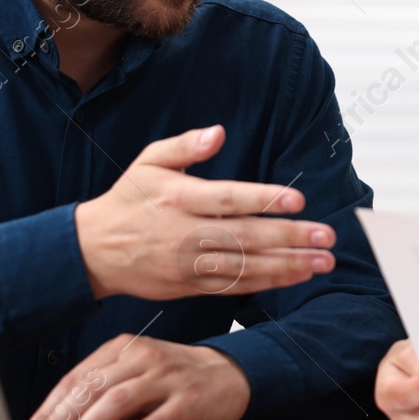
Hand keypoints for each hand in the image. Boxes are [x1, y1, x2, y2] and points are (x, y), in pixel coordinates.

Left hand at [16, 334, 250, 419]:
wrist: (230, 374)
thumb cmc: (175, 380)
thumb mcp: (136, 376)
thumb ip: (105, 392)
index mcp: (123, 349)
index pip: (77, 378)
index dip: (49, 408)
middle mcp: (142, 357)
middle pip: (92, 388)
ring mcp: (166, 377)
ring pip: (117, 401)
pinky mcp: (189, 399)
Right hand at [75, 124, 335, 300]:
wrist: (93, 251)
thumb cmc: (128, 200)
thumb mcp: (148, 162)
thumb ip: (185, 146)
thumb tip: (218, 133)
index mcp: (178, 198)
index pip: (228, 199)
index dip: (264, 199)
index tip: (298, 199)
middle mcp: (185, 233)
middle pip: (244, 237)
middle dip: (289, 238)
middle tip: (325, 236)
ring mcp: (188, 264)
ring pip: (244, 267)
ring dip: (286, 265)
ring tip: (321, 261)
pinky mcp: (189, 286)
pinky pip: (233, 286)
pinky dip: (266, 282)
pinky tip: (294, 275)